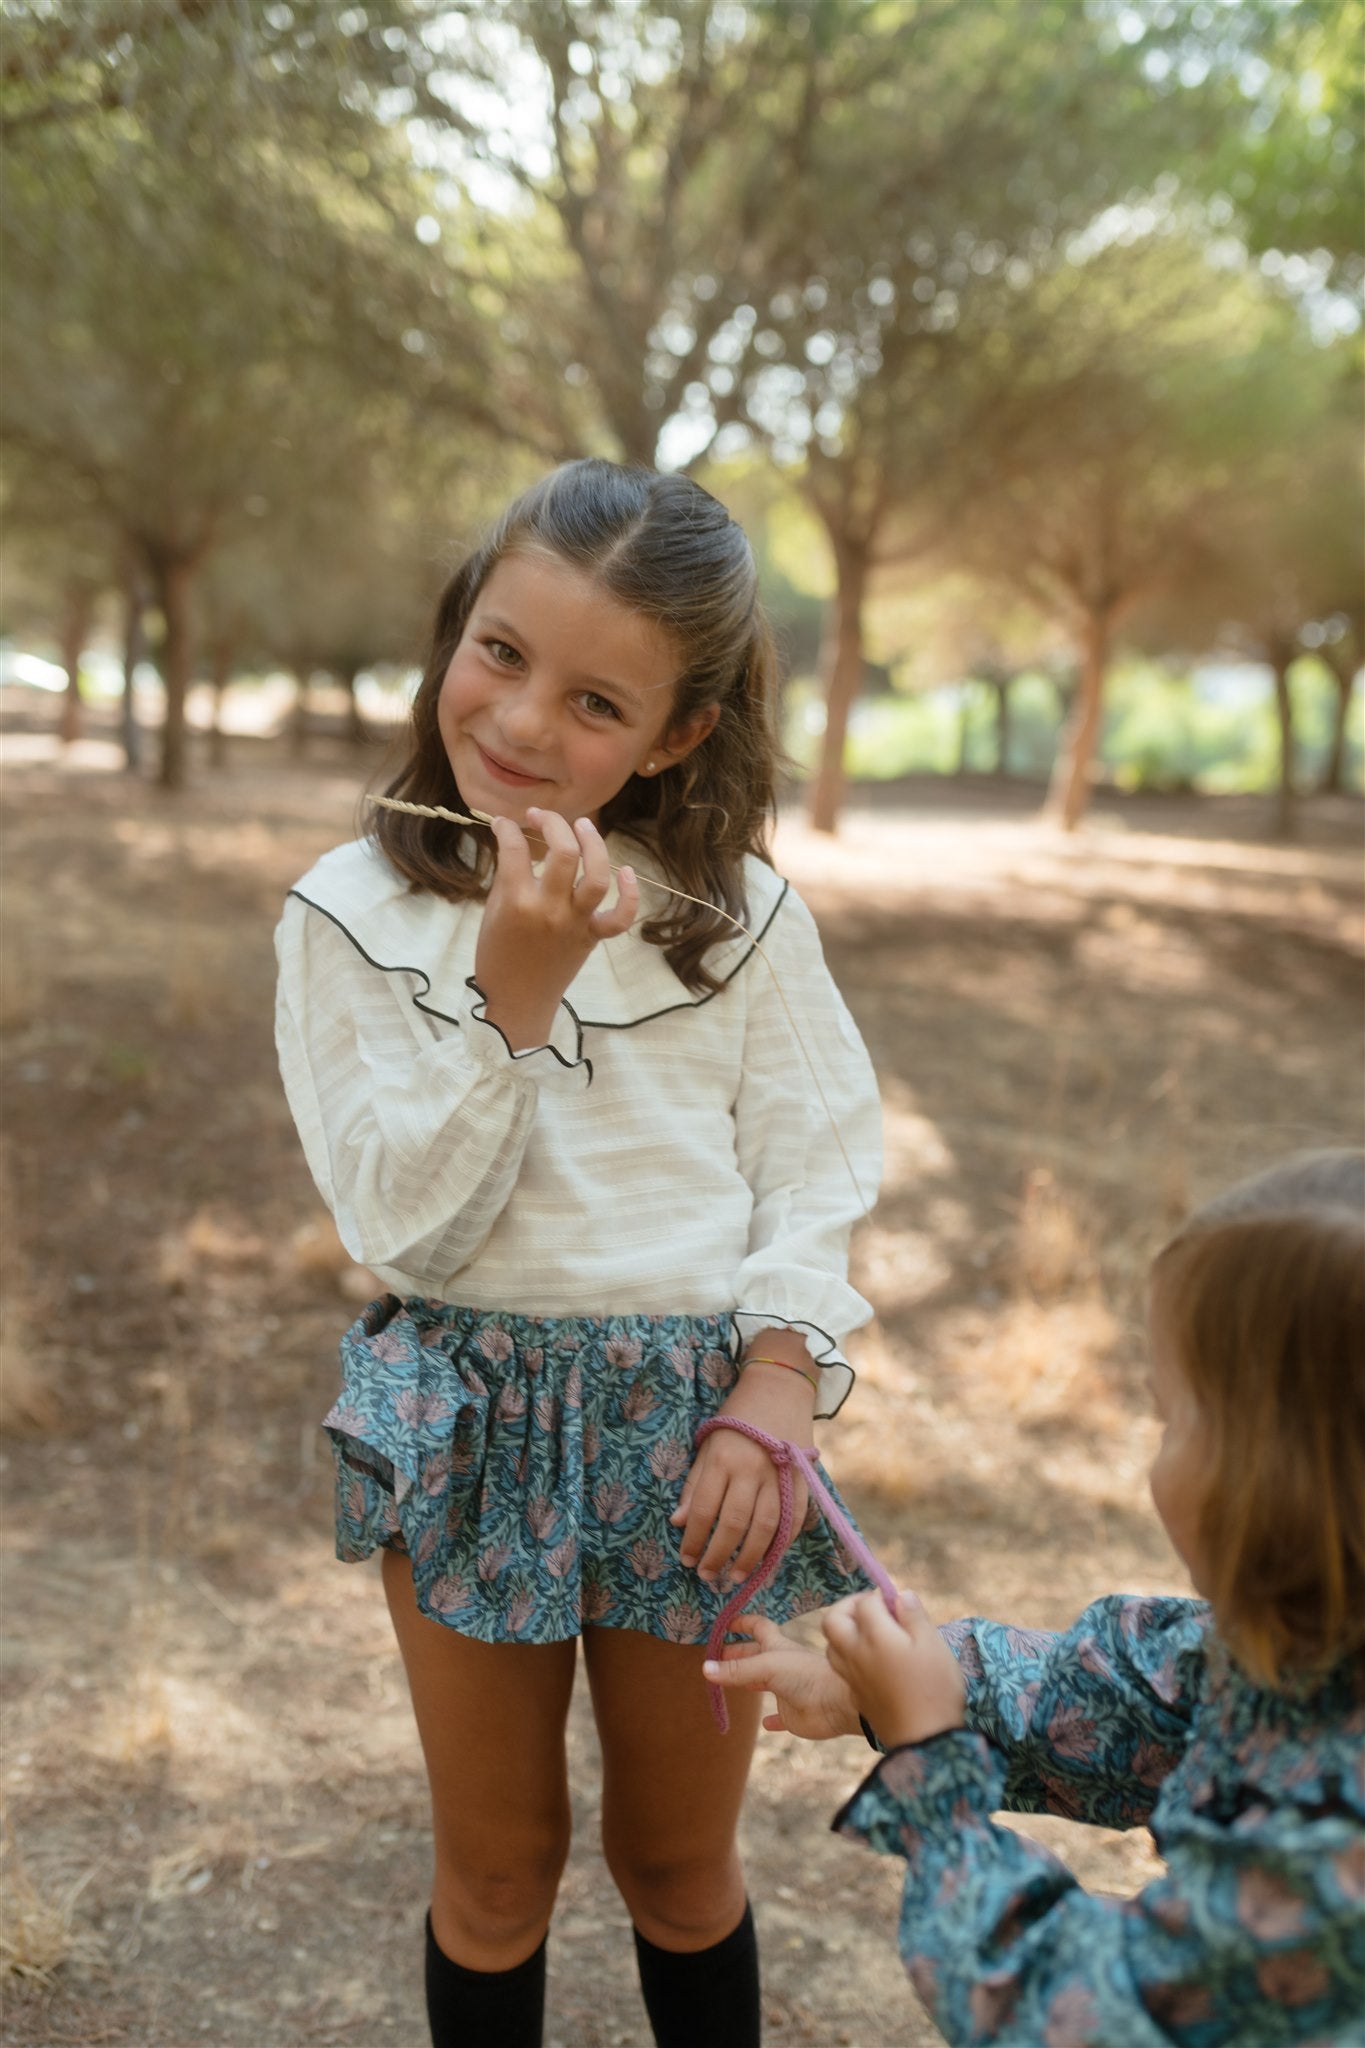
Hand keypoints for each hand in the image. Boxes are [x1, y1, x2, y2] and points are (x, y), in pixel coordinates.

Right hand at [475, 809, 637, 1048]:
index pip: (515, 847)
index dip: (507, 827)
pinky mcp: (591, 937)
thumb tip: (520, 844)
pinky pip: (619, 917)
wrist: (516, 1001)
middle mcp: (549, 909)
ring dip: (594, 844)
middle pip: (563, 851)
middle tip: (541, 817)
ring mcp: (574, 923)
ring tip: (584, 826)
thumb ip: (508, 878)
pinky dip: (629, 895)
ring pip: (596, 876)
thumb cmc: (497, 956)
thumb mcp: (493, 913)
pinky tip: (627, 872)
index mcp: (516, 901)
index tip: (505, 823)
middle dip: (553, 823)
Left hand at [670, 1345, 815, 1588]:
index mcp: (722, 1458)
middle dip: (718, 1555)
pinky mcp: (804, 1479)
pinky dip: (781, 1543)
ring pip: (765, 1528)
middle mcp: (751, 1469)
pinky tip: (767, 1558)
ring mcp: (781, 1475)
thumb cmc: (738, 1417)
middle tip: (707, 1576)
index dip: (693, 1540)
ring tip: (736, 1576)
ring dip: (750, 1558)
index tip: (686, 1559)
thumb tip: (678, 1523)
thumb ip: (694, 1484)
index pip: (702, 1509)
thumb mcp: (708, 1443)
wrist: (781, 1387)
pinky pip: (794, 1520)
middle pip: (733, 1524)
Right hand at [703, 1615, 860, 1739]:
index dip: (742, 1623)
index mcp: (777, 1646)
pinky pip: (780, 1717)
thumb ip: (737, 1669)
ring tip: (729, 1683)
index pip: (757, 1627)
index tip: (724, 1624)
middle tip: (715, 1658)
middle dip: (737, 1653)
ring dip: (749, 1682)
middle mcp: (781, 1665)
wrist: (837, 1703)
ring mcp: (787, 1690)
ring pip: (764, 1683)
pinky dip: (772, 1720)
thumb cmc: (806, 1675)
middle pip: (755, 1655)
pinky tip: (765, 1723)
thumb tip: (704, 1668)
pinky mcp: (793, 1715)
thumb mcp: (767, 1666)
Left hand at [822, 1589, 966, 1749]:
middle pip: (833, 1619)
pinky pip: (839, 1666)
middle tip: (873, 1609)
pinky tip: (871, 1660)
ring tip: (870, 1632)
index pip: (865, 1603)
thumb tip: (900, 1594)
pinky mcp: (856, 1695)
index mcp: (874, 1637)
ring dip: (845, 1630)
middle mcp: (855, 1653)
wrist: (923, 1740)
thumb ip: (914, 1615)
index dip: (880, 1596)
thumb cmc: (934, 1688)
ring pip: (831, 1644)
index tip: (898, 1603)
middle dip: (849, 1607)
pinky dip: (848, 1654)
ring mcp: (852, 1676)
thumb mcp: (933, 1644)